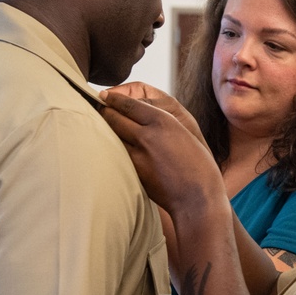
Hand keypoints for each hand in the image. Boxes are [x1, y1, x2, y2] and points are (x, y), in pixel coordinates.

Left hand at [100, 89, 223, 216]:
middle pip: (113, 117)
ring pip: (110, 136)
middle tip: (97, 109)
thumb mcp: (184, 133)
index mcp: (163, 121)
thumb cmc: (198, 165)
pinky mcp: (133, 172)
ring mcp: (138, 156)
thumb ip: (162, 122)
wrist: (198, 198)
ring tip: (97, 126)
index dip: (113, 98)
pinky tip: (110, 147)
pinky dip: (111, 148)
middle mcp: (147, 136)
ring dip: (104, 130)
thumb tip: (140, 112)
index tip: (105, 96)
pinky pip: (116, 154)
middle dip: (104, 111)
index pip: (128, 104)